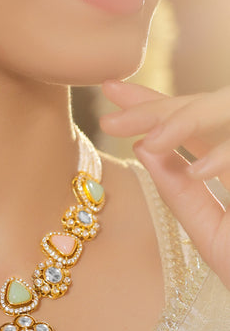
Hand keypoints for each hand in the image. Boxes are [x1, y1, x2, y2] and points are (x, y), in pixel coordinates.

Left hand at [100, 79, 229, 289]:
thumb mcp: (213, 235)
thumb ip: (182, 194)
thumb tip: (142, 147)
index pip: (192, 128)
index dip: (153, 109)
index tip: (112, 96)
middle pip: (205, 111)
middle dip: (157, 106)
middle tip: (113, 105)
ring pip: (227, 113)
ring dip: (189, 122)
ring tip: (149, 140)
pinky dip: (227, 155)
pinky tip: (200, 169)